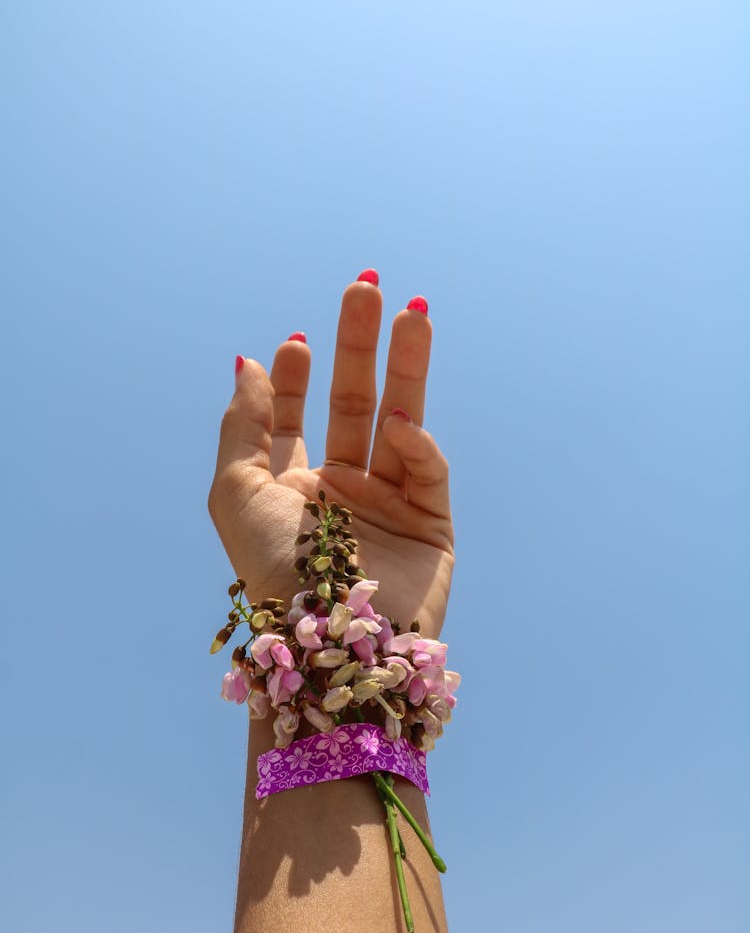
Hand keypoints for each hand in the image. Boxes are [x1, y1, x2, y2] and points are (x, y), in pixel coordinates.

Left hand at [208, 276, 452, 639]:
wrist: (328, 645)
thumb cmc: (274, 573)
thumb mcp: (236, 491)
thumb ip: (244, 423)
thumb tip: (247, 360)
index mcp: (291, 486)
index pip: (295, 417)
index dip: (294, 378)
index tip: (296, 341)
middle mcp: (340, 491)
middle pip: (354, 403)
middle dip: (359, 347)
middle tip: (367, 287)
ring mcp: (387, 505)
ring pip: (401, 421)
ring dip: (406, 367)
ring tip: (413, 313)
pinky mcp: (430, 524)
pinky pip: (427, 470)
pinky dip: (416, 443)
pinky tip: (400, 425)